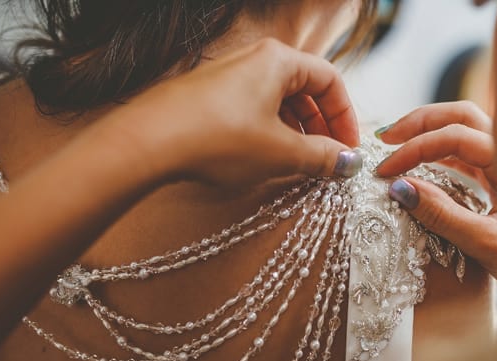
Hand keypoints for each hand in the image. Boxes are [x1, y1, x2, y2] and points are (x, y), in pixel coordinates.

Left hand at [100, 39, 363, 188]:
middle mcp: (253, 60)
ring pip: (278, 102)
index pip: (329, 81)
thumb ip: (322, 157)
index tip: (349, 149)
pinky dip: (269, 134)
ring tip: (298, 165)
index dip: (345, 118)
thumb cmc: (216, 139)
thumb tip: (348, 162)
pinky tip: (264, 161)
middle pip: (304, 90)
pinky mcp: (209, 98)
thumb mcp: (281, 153)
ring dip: (295, 134)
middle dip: (321, 128)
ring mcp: (228, 77)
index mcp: (278, 61)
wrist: (147, 142)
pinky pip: (252, 111)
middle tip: (327, 161)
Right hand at [374, 102, 496, 299]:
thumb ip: (443, 215)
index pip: (455, 136)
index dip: (415, 149)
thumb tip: (400, 189)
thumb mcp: (487, 244)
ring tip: (397, 147)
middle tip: (385, 139)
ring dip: (430, 135)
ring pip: (466, 133)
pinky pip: (471, 157)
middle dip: (420, 122)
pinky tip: (422, 169)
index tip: (386, 172)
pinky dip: (442, 157)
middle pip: (462, 116)